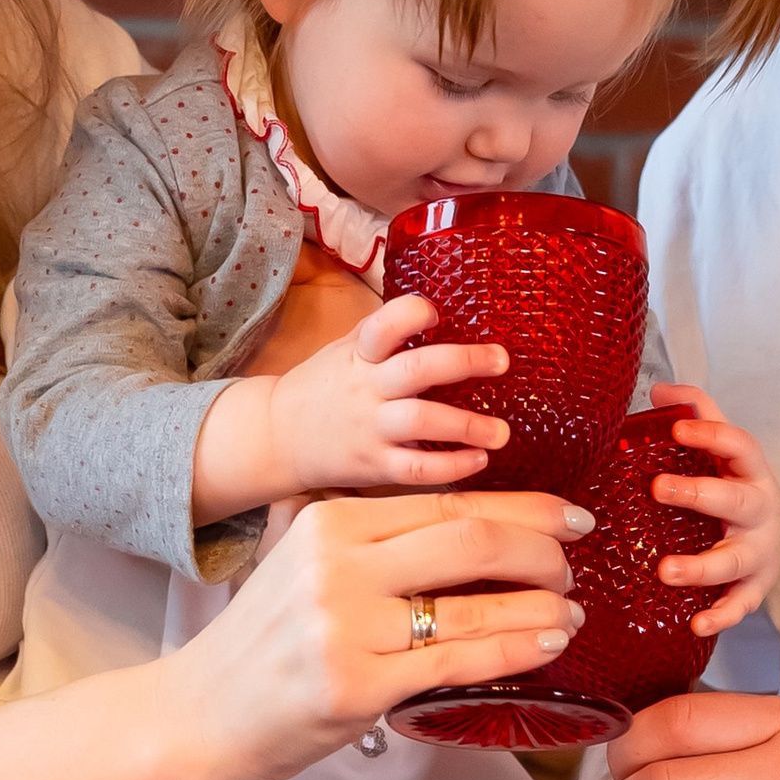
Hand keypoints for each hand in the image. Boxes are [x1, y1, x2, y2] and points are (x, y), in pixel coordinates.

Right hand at [196, 490, 596, 772]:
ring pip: (472, 606)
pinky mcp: (355, 689)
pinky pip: (457, 664)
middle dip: (540, 550)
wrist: (196, 715)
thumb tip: (452, 509)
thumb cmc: (258, 642)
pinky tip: (545, 644)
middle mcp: (336, 564)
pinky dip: (514, 652)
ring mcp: (345, 627)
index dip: (521, 508)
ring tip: (570, 610)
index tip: (567, 516)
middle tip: (576, 562)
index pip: (446, 502)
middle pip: (469, 540)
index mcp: (328, 520)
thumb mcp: (295, 557)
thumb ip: (354, 526)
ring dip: (538, 606)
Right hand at [198, 293, 513, 519]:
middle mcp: (365, 388)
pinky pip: (416, 468)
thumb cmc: (325, 386)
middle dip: (464, 362)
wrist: (277, 436)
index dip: (411, 314)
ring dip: (467, 425)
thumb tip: (446, 311)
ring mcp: (370, 428)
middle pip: (416, 370)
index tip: (438, 313)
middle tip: (501, 361)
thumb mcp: (345, 350)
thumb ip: (385, 335)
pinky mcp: (374, 465)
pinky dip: (452, 466)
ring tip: (502, 431)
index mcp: (359, 353)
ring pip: (422, 422)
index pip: (383, 324)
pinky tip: (479, 459)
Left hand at [645, 385, 779, 634]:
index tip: (676, 427)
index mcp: (752, 471)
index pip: (739, 444)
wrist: (770, 534)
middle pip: (737, 501)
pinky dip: (722, 616)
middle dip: (700, 494)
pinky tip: (696, 624)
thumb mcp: (722, 449)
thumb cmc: (734, 483)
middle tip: (658, 488)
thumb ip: (697, 413)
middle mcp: (762, 510)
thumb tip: (657, 389)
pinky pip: (742, 604)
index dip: (711, 433)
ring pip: (737, 560)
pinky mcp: (756, 588)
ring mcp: (761, 552)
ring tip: (666, 571)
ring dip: (702, 567)